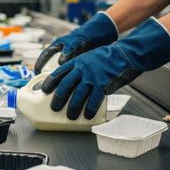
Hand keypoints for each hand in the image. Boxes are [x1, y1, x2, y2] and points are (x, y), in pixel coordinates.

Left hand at [41, 17, 169, 119]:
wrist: (125, 53)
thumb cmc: (108, 57)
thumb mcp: (89, 58)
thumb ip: (80, 69)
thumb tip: (73, 83)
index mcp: (77, 62)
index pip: (59, 72)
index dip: (50, 82)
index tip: (44, 90)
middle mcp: (82, 69)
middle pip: (65, 85)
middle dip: (58, 98)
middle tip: (54, 107)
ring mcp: (92, 76)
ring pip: (78, 95)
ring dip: (73, 107)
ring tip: (70, 116)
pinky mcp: (103, 84)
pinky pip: (94, 99)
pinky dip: (90, 109)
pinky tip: (88, 115)